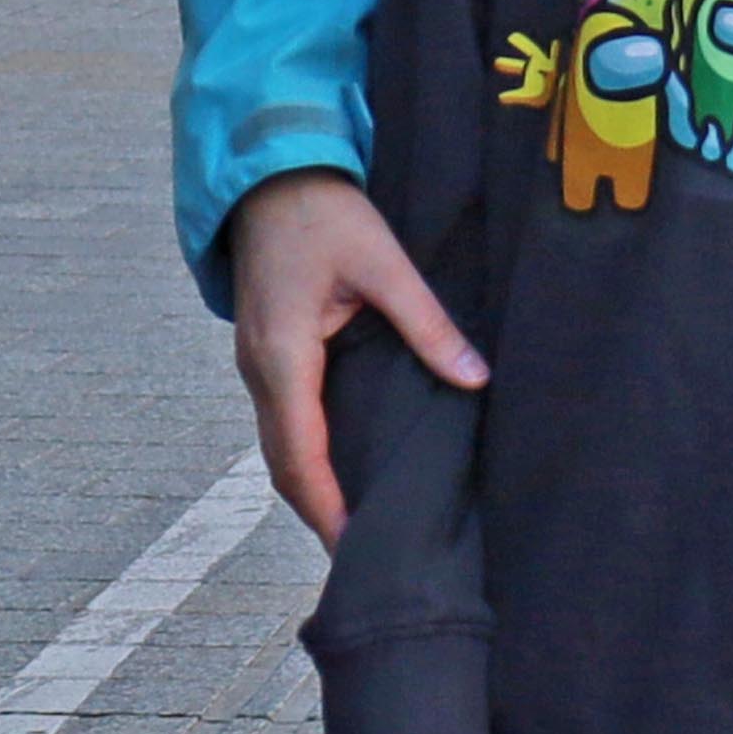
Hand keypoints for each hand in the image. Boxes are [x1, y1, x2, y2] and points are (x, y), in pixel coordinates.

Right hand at [230, 170, 485, 544]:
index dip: (325, 505)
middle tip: (363, 558)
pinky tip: (343, 471)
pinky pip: (286, 420)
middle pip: (284, 463)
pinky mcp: (268, 355)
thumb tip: (475, 376)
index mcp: (283, 354)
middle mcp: (260, 369)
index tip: (353, 548)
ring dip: (312, 487)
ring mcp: (257, 365)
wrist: (268, 175)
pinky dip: (309, 455)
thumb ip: (427, 323)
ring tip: (358, 528)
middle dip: (319, 511)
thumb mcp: (384, 264)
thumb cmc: (323, 213)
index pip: (300, 452)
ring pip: (281, 445)